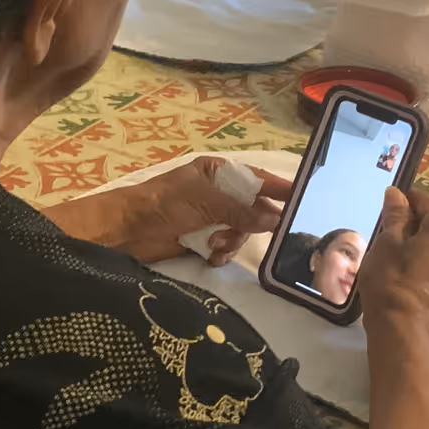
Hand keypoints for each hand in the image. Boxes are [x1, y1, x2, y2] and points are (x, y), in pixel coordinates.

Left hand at [46, 157, 289, 265]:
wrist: (127, 231)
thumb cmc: (164, 204)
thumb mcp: (205, 201)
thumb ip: (240, 211)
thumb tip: (274, 219)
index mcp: (217, 173)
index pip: (257, 179)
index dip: (279, 189)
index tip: (301, 199)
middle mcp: (217, 194)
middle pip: (252, 210)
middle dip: (250, 224)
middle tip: (247, 232)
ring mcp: (210, 217)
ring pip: (241, 232)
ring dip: (232, 240)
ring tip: (216, 244)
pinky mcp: (201, 239)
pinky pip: (225, 247)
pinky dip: (222, 252)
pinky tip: (212, 255)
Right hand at [357, 186, 428, 338]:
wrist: (402, 330)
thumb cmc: (391, 281)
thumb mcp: (387, 243)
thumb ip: (395, 215)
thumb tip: (396, 194)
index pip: (425, 201)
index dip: (404, 200)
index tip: (386, 208)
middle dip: (412, 222)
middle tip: (385, 233)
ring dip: (418, 241)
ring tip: (392, 253)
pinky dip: (424, 258)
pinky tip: (405, 269)